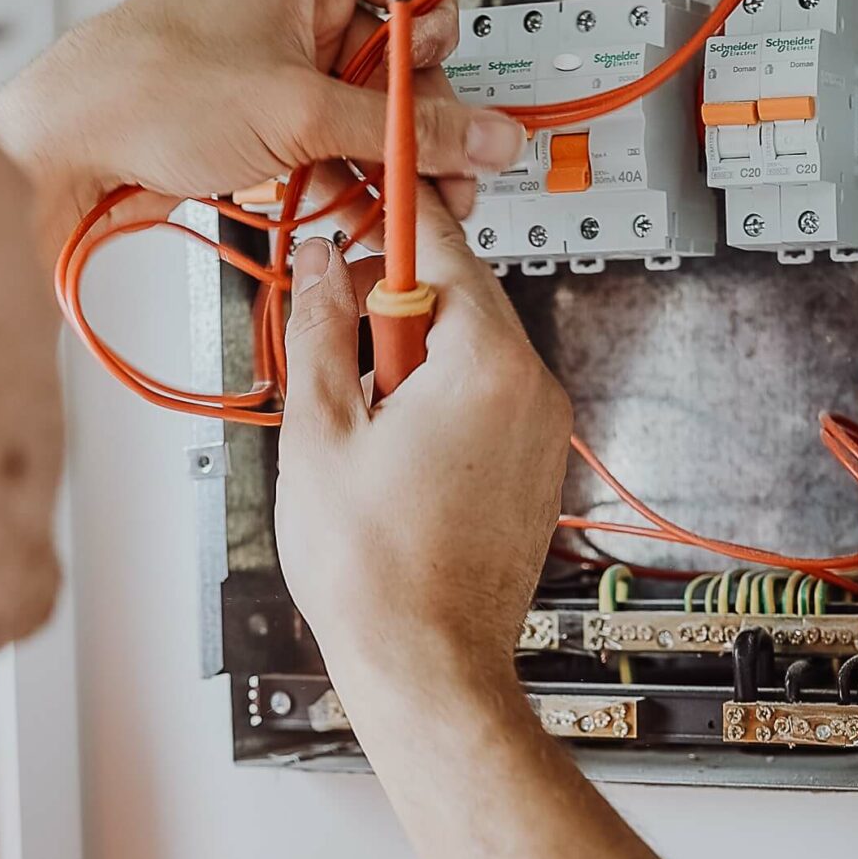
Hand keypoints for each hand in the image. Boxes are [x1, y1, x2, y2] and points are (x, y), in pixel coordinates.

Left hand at [0, 0, 523, 229]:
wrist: (64, 147)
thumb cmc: (146, 88)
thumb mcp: (298, 110)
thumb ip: (403, 129)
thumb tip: (484, 136)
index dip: (433, 42)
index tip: (439, 97)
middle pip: (398, 58)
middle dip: (417, 122)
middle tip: (442, 178)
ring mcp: (276, 57)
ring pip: (364, 107)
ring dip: (385, 159)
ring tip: (405, 206)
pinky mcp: (260, 111)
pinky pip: (327, 138)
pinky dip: (345, 174)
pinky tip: (357, 210)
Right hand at [275, 188, 569, 742]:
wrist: (428, 666)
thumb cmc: (375, 571)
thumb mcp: (318, 429)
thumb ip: (317, 327)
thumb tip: (315, 264)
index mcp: (484, 362)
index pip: (437, 244)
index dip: (383, 214)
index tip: (352, 193)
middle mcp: (531, 386)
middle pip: (452, 297)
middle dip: (383, 306)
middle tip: (324, 341)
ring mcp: (542, 430)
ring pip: (464, 352)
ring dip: (403, 361)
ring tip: (353, 424)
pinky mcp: (536, 466)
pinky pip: (482, 401)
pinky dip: (432, 403)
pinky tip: (387, 455)